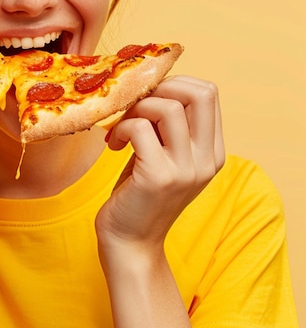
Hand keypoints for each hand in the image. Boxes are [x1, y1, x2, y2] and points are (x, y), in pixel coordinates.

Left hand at [96, 76, 224, 252]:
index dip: (174, 84)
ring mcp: (186, 169)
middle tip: (137, 108)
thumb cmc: (140, 194)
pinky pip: (139, 128)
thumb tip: (150, 86)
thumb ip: (167, 126)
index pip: (208, 93)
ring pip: (167, 106)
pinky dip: (121, 128)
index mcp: (212, 151)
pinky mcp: (158, 177)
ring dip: (136, 109)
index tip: (148, 99)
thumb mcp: (163, 155)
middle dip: (160, 88)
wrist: (130, 243)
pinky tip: (114, 145)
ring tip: (121, 129)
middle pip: (200, 92)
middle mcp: (207, 159)